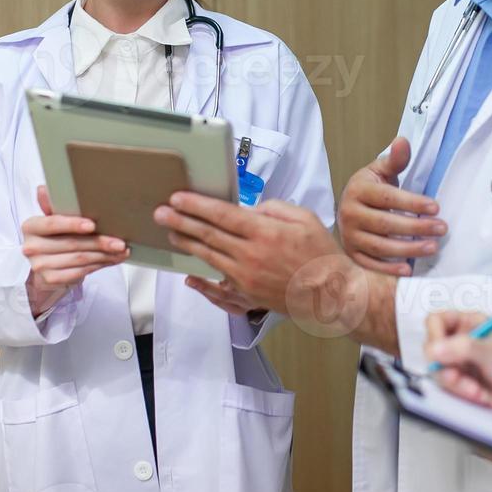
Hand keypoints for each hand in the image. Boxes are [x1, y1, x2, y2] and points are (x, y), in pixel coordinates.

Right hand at [22, 186, 128, 316]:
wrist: (45, 266)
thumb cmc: (53, 238)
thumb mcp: (53, 220)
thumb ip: (52, 206)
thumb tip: (44, 189)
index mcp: (30, 226)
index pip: (52, 223)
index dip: (72, 224)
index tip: (92, 225)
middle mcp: (31, 247)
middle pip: (71, 243)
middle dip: (99, 242)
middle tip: (119, 242)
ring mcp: (39, 265)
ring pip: (79, 259)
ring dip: (104, 255)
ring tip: (121, 250)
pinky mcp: (50, 279)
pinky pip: (80, 272)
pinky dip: (99, 266)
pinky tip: (111, 260)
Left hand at [155, 194, 349, 314]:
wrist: (330, 293)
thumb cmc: (319, 254)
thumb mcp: (304, 218)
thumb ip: (273, 208)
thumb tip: (248, 210)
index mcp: (265, 232)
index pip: (223, 215)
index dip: (197, 205)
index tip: (178, 198)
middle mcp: (251, 255)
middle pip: (208, 234)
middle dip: (181, 221)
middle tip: (161, 212)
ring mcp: (246, 277)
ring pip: (208, 256)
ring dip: (186, 242)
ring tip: (170, 230)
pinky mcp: (246, 294)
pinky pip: (217, 283)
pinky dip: (200, 276)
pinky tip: (188, 271)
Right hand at [337, 137, 446, 276]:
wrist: (348, 206)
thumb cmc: (370, 188)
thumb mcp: (380, 170)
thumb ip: (395, 160)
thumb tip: (402, 141)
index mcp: (358, 189)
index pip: (388, 197)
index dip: (412, 202)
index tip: (436, 207)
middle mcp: (349, 213)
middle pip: (385, 223)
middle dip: (416, 227)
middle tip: (442, 229)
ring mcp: (349, 235)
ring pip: (380, 246)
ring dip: (408, 249)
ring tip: (433, 247)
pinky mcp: (351, 253)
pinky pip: (370, 264)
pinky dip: (389, 269)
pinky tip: (409, 269)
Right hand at [423, 310, 491, 420]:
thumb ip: (463, 348)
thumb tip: (436, 349)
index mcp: (469, 322)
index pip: (436, 320)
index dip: (434, 335)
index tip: (438, 350)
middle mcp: (461, 339)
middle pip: (432, 347)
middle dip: (445, 366)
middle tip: (458, 375)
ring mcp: (459, 361)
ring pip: (436, 369)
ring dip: (454, 383)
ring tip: (475, 390)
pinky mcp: (459, 380)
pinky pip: (445, 385)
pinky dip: (459, 392)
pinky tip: (478, 394)